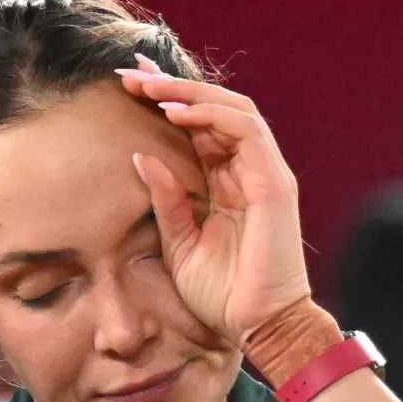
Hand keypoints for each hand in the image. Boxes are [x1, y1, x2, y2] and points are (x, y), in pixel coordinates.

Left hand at [118, 58, 310, 346]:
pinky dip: (210, 116)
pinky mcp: (273, 184)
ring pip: (232, 110)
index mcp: (226, 185)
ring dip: (188, 93)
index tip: (129, 86)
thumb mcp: (180, 244)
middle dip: (171, 87)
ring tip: (148, 86)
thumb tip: (141, 158)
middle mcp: (247, 172)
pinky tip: (175, 111)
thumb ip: (166, 201)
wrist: (257, 327)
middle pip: (213, 111)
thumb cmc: (221, 294)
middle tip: (130, 74)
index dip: (167, 103)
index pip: (197, 130)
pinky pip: (245, 132)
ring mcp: (264, 174)